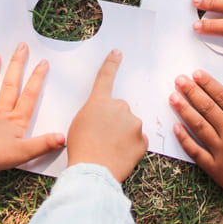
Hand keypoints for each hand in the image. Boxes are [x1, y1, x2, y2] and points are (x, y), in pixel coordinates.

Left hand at [0, 43, 65, 170]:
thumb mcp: (24, 153)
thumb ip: (43, 144)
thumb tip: (62, 137)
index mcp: (15, 120)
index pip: (30, 95)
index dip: (37, 78)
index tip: (43, 62)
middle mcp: (0, 113)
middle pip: (10, 85)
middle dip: (17, 65)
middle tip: (21, 47)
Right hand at [67, 49, 146, 181]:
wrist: (93, 171)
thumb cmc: (81, 148)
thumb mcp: (79, 122)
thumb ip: (94, 112)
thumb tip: (104, 116)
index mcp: (100, 101)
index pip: (106, 77)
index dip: (111, 63)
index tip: (118, 53)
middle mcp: (120, 107)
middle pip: (120, 109)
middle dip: (114, 119)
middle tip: (102, 136)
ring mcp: (134, 123)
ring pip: (130, 125)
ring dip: (123, 134)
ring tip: (109, 148)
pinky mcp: (143, 140)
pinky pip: (138, 141)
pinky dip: (131, 147)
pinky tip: (120, 155)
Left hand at [171, 71, 222, 214]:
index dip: (209, 84)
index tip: (197, 74)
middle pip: (207, 108)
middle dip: (192, 92)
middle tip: (179, 80)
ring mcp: (221, 152)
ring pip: (198, 126)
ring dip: (184, 110)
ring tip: (173, 97)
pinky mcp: (217, 170)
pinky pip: (196, 152)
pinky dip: (184, 139)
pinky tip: (176, 128)